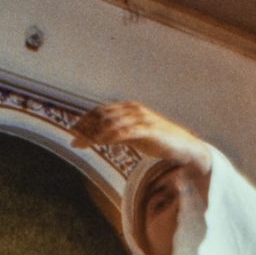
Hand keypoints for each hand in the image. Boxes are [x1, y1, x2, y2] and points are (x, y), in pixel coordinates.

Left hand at [70, 101, 211, 171]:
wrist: (182, 146)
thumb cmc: (157, 140)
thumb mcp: (133, 136)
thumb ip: (116, 134)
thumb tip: (96, 138)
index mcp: (129, 108)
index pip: (101, 111)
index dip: (85, 120)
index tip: (73, 131)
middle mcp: (134, 109)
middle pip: (103, 116)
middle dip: (86, 128)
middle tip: (74, 140)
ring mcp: (142, 118)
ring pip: (112, 123)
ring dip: (95, 134)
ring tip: (83, 144)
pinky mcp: (148, 129)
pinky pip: (125, 132)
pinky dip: (110, 137)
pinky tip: (100, 144)